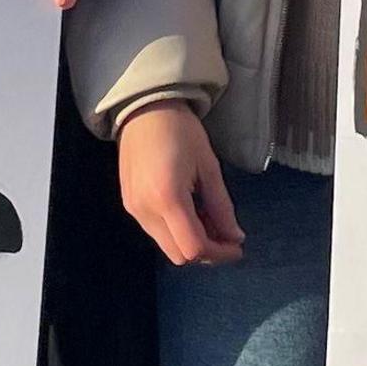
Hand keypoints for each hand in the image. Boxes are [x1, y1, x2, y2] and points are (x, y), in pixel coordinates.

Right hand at [117, 101, 243, 265]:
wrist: (144, 110)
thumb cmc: (182, 131)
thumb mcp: (209, 167)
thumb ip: (221, 206)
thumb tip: (235, 237)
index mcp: (168, 198)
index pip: (194, 247)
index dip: (219, 253)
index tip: (237, 246)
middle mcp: (145, 210)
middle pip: (179, 255)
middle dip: (206, 252)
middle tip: (226, 234)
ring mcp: (133, 210)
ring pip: (167, 247)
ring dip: (191, 242)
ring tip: (209, 219)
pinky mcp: (129, 205)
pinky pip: (156, 233)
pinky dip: (176, 232)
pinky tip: (190, 212)